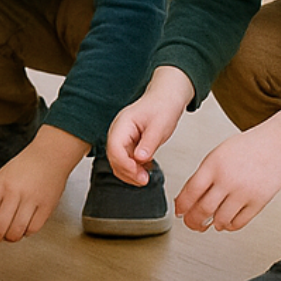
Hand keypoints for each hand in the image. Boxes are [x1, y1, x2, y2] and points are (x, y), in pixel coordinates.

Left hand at [0, 125, 86, 241]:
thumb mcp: (2, 177)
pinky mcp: (47, 207)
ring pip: (17, 230)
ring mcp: (32, 200)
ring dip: (11, 237)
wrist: (50, 156)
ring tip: (10, 235)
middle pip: (0, 226)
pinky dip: (27, 233)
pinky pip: (33, 229)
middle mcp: (15, 192)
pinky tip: (24, 228)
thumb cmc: (25, 166)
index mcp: (0, 184)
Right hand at [106, 67, 194, 184]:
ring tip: (146, 177)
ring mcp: (121, 138)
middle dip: (127, 172)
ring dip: (130, 172)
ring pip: (118, 161)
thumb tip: (140, 159)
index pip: (115, 148)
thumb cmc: (162, 108)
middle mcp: (118, 132)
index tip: (139, 175)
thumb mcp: (160, 126)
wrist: (166, 100)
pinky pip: (125, 160)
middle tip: (145, 180)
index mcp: (123, 124)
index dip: (125, 164)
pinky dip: (134, 168)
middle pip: (114, 157)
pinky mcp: (127, 144)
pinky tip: (146, 170)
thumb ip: (149, 143)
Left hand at [174, 107, 280, 232]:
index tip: (179, 212)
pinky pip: (240, 222)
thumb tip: (189, 197)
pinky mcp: (259, 201)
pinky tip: (227, 222)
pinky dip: (230, 226)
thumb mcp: (217, 155)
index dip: (181, 206)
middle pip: (203, 209)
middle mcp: (228, 180)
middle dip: (193, 221)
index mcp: (213, 166)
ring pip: (220, 219)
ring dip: (212, 225)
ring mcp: (244, 192)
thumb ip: (203, 175)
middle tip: (191, 224)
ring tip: (210, 223)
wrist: (277, 144)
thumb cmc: (248, 147)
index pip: (190, 192)